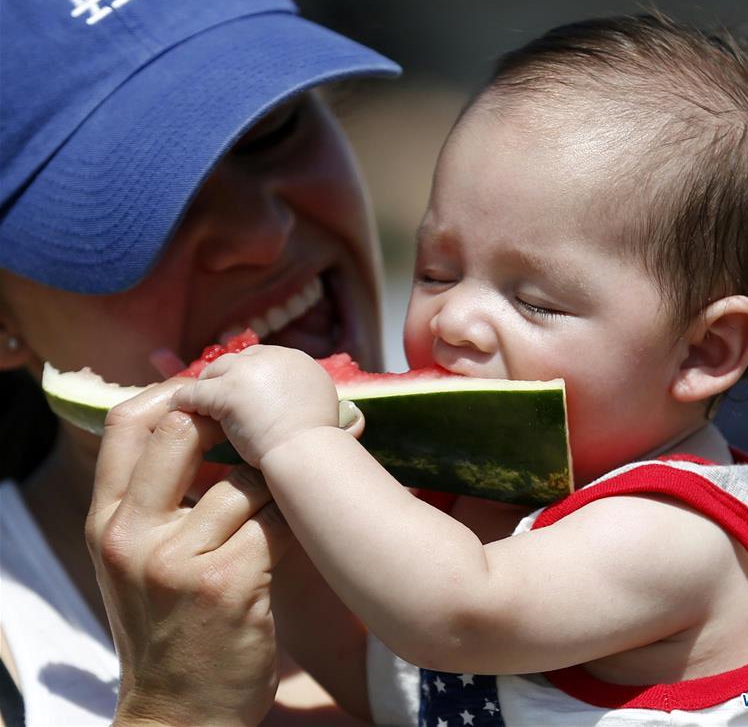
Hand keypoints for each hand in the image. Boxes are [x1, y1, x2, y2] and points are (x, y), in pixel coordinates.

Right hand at [85, 379, 294, 726]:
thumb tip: (198, 420)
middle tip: (263, 433)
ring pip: (245, 481)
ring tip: (285, 502)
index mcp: (107, 521)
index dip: (174, 393)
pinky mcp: (227, 584)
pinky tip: (298, 536)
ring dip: (274, 489)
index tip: (213, 394)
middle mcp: (132, 535)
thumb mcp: (138, 558)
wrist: (180, 712)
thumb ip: (156, 495)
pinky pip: (276, 523)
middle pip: (183, 433)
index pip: (127, 424)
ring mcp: (177, 560)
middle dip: (231, 426)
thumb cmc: (168, 624)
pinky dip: (294, 523)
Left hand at [170, 345, 338, 466]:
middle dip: (220, 379)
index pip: (262, 360)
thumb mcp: (329, 419)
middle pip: (234, 360)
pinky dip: (184, 403)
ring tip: (187, 407)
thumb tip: (356, 421)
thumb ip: (323, 410)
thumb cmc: (323, 448)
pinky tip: (176, 413)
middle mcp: (274, 358)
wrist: (311, 454)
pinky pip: (196, 394)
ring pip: (212, 374)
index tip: (237, 393)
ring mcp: (248, 371)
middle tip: (206, 399)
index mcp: (299, 363)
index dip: (246, 377)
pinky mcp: (227, 390)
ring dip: (201, 389)